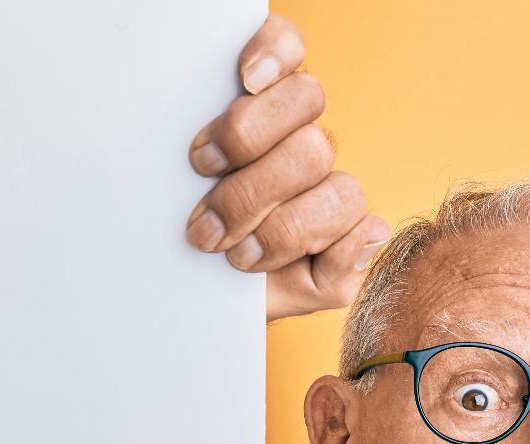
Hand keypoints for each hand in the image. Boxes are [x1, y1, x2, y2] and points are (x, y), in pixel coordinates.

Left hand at [186, 14, 388, 321]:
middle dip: (251, 170)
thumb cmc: (183, 255)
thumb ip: (187, 185)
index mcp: (257, 111)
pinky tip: (305, 263)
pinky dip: (335, 249)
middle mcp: (299, 139)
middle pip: (308, 113)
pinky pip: (363, 230)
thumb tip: (253, 154)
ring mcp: (328, 188)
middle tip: (206, 218)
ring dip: (280, 224)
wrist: (196, 310)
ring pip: (332, 178)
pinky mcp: (351, 240)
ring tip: (234, 253)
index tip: (244, 80)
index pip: (286, 49)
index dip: (274, 53)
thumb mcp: (166, 219)